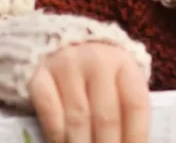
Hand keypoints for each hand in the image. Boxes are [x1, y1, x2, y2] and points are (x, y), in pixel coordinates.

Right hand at [27, 42, 149, 142]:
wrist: (58, 43)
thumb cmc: (97, 74)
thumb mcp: (118, 81)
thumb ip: (126, 110)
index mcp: (124, 63)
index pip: (136, 105)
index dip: (136, 138)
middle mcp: (97, 61)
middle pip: (107, 116)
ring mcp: (66, 66)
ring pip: (78, 118)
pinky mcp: (39, 75)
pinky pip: (49, 112)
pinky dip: (57, 136)